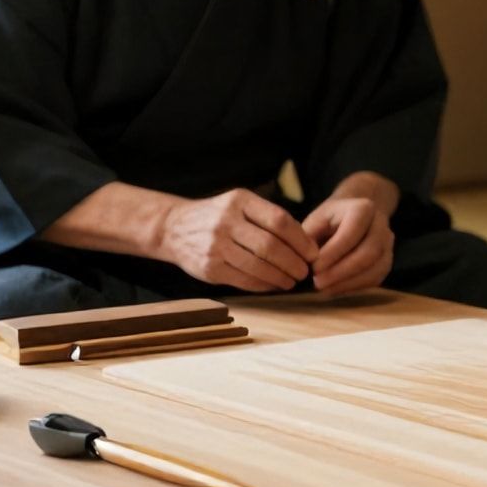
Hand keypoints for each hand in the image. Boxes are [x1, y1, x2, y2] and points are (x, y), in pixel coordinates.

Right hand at [159, 189, 317, 291]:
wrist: (174, 228)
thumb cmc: (218, 216)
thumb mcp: (239, 203)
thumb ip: (267, 216)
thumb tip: (305, 242)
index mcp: (239, 201)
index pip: (279, 220)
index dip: (301, 239)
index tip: (313, 252)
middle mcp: (226, 221)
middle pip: (270, 246)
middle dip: (293, 262)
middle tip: (305, 271)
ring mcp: (215, 245)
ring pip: (258, 266)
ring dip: (280, 277)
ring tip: (292, 281)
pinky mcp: (209, 268)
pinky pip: (243, 280)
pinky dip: (263, 285)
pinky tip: (273, 285)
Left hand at [301, 196, 393, 296]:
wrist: (355, 215)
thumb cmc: (331, 219)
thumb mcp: (316, 220)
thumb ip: (309, 238)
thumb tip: (305, 263)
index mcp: (363, 209)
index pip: (352, 233)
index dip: (333, 253)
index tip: (313, 268)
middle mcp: (381, 225)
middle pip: (369, 253)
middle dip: (342, 272)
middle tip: (317, 283)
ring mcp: (388, 245)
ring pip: (375, 269)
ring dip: (348, 283)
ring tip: (324, 290)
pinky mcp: (386, 262)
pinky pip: (375, 279)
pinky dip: (354, 288)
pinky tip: (335, 289)